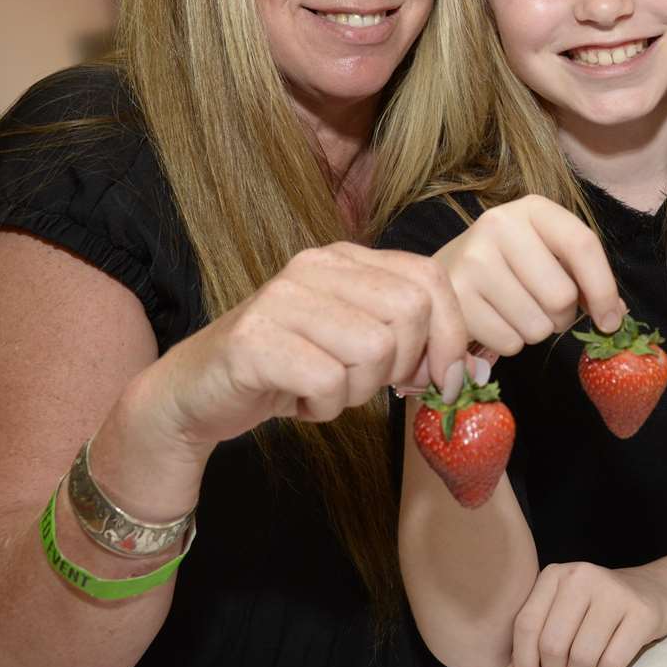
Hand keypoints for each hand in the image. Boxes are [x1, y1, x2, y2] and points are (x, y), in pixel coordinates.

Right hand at [151, 243, 468, 450]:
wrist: (197, 393)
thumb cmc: (288, 369)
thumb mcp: (356, 345)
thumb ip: (409, 342)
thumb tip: (469, 370)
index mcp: (344, 258)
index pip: (430, 278)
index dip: (451, 334)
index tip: (442, 378)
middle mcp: (314, 266)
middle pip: (410, 312)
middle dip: (403, 366)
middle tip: (366, 385)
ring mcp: (282, 299)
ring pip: (374, 350)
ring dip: (357, 390)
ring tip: (324, 389)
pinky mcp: (255, 340)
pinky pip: (328, 382)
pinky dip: (322, 408)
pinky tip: (298, 402)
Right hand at [435, 195, 624, 356]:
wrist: (446, 273)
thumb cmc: (512, 265)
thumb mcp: (548, 254)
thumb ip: (586, 278)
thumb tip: (615, 317)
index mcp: (532, 209)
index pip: (582, 244)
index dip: (603, 289)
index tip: (610, 320)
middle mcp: (499, 225)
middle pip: (562, 295)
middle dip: (563, 316)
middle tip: (546, 308)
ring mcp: (473, 260)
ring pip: (537, 325)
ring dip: (536, 330)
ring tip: (517, 311)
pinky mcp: (456, 297)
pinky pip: (509, 343)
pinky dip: (510, 342)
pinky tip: (496, 320)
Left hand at [503, 563, 666, 666]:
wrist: (650, 591)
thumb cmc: (595, 608)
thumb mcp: (560, 615)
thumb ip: (532, 643)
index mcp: (555, 574)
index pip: (526, 624)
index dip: (522, 663)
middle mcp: (583, 576)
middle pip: (552, 644)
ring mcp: (614, 592)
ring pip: (582, 657)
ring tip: (586, 664)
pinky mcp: (641, 612)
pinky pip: (612, 662)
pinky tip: (608, 659)